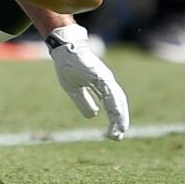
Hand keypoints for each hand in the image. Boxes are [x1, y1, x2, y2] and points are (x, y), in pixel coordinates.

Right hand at [46, 24, 129, 139]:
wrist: (64, 48)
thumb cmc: (68, 66)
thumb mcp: (73, 88)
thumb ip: (84, 101)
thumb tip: (95, 115)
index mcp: (102, 86)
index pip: (112, 106)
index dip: (114, 120)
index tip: (113, 134)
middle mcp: (107, 82)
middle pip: (119, 104)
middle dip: (120, 121)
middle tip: (118, 136)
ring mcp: (105, 78)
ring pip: (118, 99)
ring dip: (120, 116)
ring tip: (120, 130)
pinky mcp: (101, 75)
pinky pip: (110, 92)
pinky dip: (114, 104)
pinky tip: (116, 114)